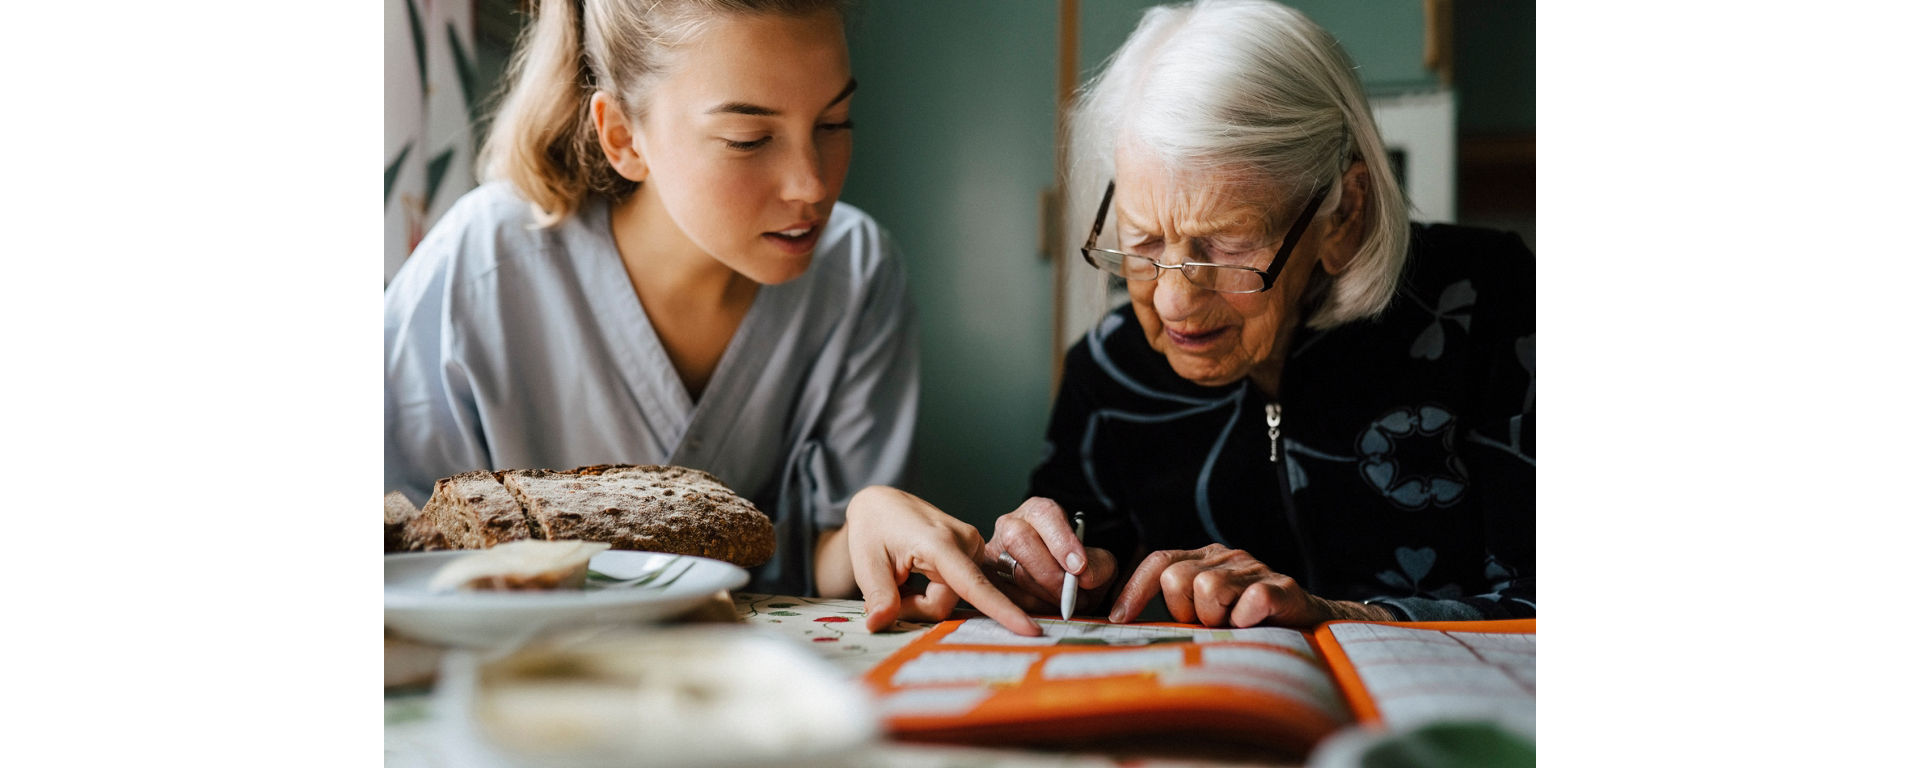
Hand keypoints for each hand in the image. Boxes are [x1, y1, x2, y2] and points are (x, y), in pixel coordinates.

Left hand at [842, 486, 1040, 635]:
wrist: (882, 504)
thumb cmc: (874, 527)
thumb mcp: (866, 563)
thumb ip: (878, 596)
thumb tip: (879, 624)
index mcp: (940, 542)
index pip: (974, 585)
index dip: (1001, 610)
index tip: (1028, 630)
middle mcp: (965, 541)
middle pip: (949, 601)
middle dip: (918, 606)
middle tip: (892, 590)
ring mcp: (972, 546)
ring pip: (954, 597)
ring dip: (925, 599)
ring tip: (903, 577)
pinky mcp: (973, 552)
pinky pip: (958, 588)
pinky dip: (934, 590)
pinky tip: (917, 574)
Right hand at [983, 497, 1117, 615]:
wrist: (1064, 584)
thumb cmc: (1077, 568)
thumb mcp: (1098, 561)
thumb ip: (1099, 565)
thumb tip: (1084, 577)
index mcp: (1038, 512)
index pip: (1044, 515)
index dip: (1061, 541)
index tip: (1079, 567)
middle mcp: (1010, 526)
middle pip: (1019, 539)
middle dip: (1049, 572)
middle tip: (1072, 592)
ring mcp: (994, 552)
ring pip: (1012, 571)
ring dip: (1044, 593)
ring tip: (1068, 603)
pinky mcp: (988, 580)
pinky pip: (1006, 595)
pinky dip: (1033, 607)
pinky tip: (1050, 607)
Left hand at [1108, 544, 1393, 626]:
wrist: (1312, 627)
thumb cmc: (1247, 626)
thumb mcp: (1204, 616)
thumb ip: (1172, 614)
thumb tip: (1121, 628)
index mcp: (1202, 559)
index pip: (1158, 562)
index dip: (1133, 590)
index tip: (1117, 621)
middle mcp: (1225, 557)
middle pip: (1177, 578)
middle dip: (1184, 611)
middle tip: (1208, 625)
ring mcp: (1254, 569)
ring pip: (1208, 589)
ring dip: (1215, 619)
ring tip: (1232, 627)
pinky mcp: (1282, 587)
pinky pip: (1251, 600)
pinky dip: (1246, 618)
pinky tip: (1251, 626)